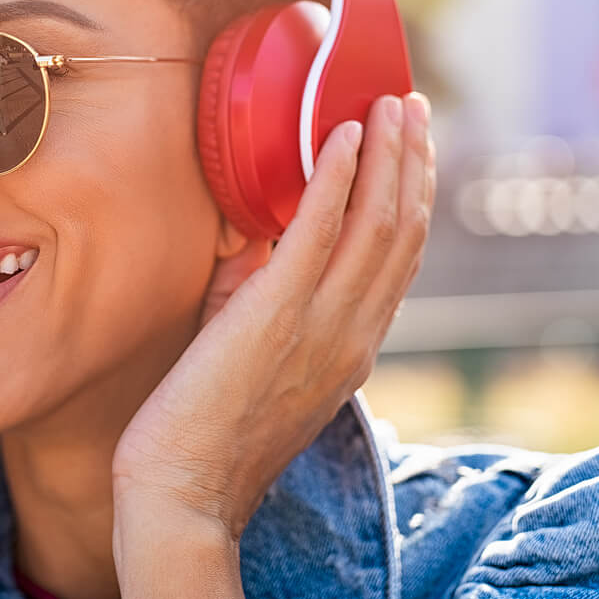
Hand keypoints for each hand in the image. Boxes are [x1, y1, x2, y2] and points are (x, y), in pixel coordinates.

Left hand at [111, 91, 434, 538]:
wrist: (185, 494)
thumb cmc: (209, 430)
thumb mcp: (261, 357)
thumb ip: (268, 297)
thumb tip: (259, 237)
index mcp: (355, 346)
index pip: (402, 257)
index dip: (414, 193)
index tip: (413, 145)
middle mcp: (354, 333)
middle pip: (404, 230)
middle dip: (413, 159)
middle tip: (412, 105)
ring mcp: (322, 325)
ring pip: (379, 223)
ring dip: (388, 154)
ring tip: (390, 103)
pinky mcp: (276, 315)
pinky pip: (320, 232)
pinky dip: (337, 177)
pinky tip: (341, 136)